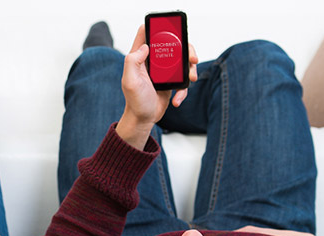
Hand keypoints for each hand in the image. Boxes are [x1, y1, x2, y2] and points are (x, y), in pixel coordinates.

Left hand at [116, 24, 198, 148]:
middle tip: (192, 59)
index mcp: (139, 57)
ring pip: (182, 60)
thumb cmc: (135, 101)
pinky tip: (177, 99)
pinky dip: (184, 89)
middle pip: (173, 45)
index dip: (157, 27)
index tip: (171, 29)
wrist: (143, 119)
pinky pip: (183, 79)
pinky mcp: (171, 80)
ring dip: (190, 69)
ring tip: (191, 80)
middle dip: (186, 50)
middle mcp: (152, 61)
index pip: (146, 34)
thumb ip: (132, 61)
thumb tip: (146, 46)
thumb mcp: (130, 81)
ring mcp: (163, 70)